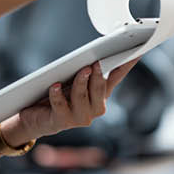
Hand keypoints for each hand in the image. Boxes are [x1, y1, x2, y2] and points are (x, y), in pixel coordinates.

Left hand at [2, 60, 138, 144]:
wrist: (35, 117)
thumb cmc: (57, 94)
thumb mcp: (74, 79)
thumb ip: (86, 70)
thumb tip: (95, 54)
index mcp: (100, 94)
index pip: (117, 76)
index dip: (127, 64)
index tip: (137, 51)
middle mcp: (94, 108)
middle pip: (100, 89)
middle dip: (99, 75)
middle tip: (98, 62)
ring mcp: (79, 117)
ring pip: (82, 97)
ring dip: (81, 83)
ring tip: (81, 70)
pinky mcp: (61, 121)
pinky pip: (60, 106)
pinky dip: (57, 95)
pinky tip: (55, 86)